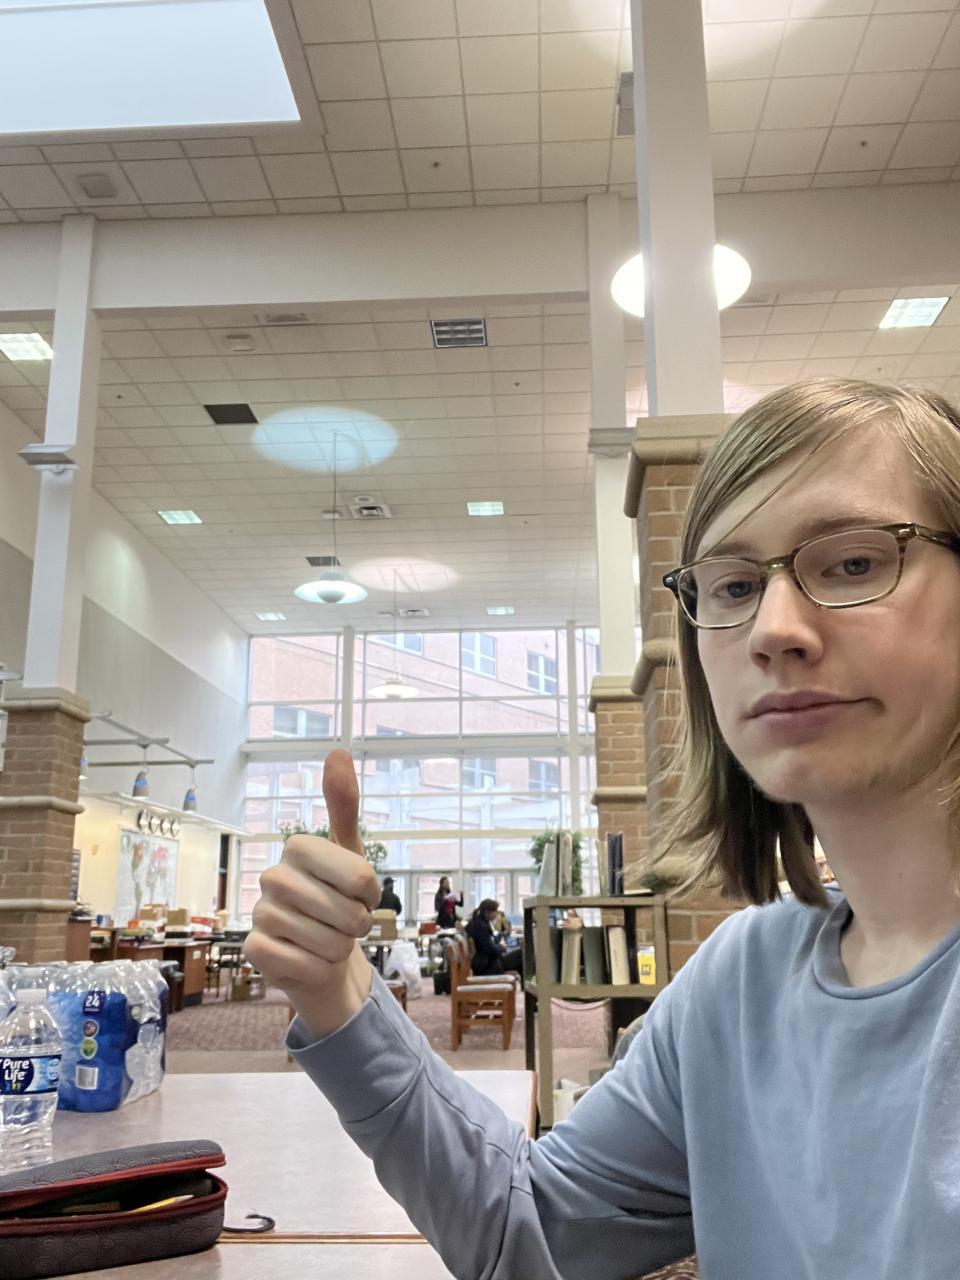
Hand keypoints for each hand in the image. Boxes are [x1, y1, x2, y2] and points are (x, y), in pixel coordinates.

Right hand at [245, 750, 380, 1037]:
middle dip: (358, 925)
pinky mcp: (254, 951)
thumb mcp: (351, 853)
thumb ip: (344, 806)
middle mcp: (272, 876)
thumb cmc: (338, 899)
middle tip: (346, 922)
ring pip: (331, 942)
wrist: (320, 954)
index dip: (371, 893)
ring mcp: (260, 914)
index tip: (362, 893)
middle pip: (347, 912)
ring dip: (341, 948)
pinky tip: (309, 959)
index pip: (360, 875)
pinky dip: (320, 968)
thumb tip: (337, 750)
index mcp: (297, 847)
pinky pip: (306, 964)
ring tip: (330, 940)